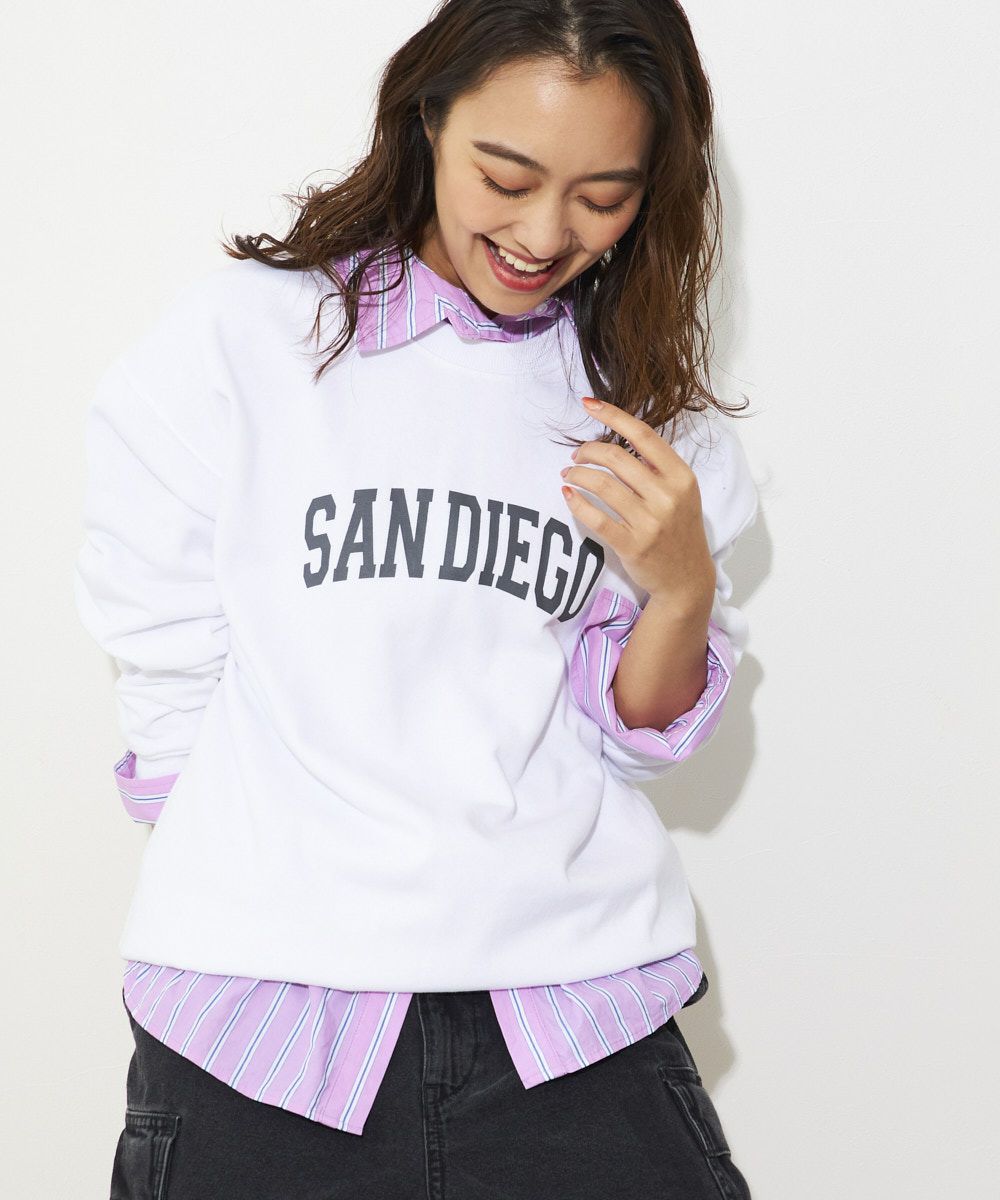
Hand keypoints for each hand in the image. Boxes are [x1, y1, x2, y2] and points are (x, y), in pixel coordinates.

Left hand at [560, 396, 715, 614]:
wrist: (686, 579)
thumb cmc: (679, 531)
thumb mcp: (681, 493)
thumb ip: (657, 468)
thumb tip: (616, 439)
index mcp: (681, 477)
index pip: (643, 435)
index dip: (612, 415)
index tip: (588, 404)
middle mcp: (668, 496)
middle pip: (616, 457)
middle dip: (588, 451)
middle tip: (576, 457)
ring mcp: (650, 522)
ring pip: (602, 484)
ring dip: (578, 475)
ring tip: (569, 476)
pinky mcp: (632, 544)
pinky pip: (596, 517)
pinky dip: (577, 503)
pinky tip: (568, 495)